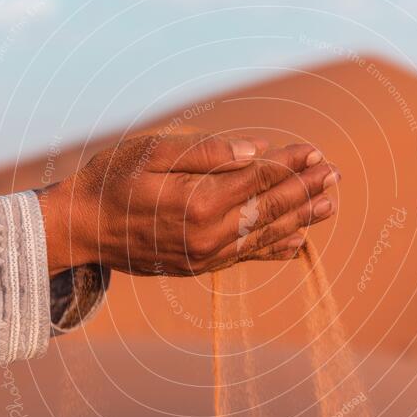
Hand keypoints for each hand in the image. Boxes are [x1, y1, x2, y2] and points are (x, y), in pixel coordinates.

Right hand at [38, 131, 339, 276]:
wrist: (81, 229)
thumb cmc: (111, 180)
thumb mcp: (151, 152)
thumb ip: (206, 153)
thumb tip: (256, 150)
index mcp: (199, 202)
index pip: (258, 180)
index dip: (290, 165)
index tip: (316, 152)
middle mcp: (209, 235)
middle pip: (269, 209)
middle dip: (304, 190)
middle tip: (335, 175)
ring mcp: (206, 255)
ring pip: (264, 235)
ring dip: (299, 219)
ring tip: (330, 206)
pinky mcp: (200, 266)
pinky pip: (245, 257)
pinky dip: (273, 250)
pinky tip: (297, 244)